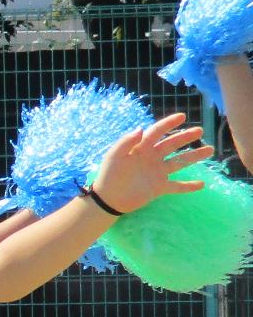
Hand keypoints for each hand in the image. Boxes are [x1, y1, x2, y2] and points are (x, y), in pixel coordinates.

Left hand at [92, 113, 212, 212]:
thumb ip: (126, 142)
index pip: (156, 132)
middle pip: (171, 145)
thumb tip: (141, 128)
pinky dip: (189, 186)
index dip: (168, 124)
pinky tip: (201, 184)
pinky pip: (177, 186)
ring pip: (179, 162)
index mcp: (141, 148)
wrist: (107, 199)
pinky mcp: (159, 188)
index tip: (182, 116)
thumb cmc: (108, 175)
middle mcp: (152, 158)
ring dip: (194, 156)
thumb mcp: (114, 156)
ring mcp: (157, 173)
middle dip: (185, 137)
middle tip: (199, 131)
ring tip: (209, 150)